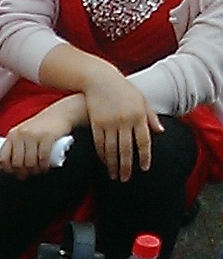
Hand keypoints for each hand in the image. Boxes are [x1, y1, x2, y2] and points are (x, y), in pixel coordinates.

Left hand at [0, 96, 82, 175]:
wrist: (60, 114)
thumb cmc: (42, 125)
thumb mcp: (24, 132)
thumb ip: (18, 145)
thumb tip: (12, 165)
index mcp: (13, 135)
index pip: (3, 157)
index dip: (8, 169)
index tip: (14, 173)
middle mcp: (21, 135)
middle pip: (17, 163)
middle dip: (23, 173)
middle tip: (29, 174)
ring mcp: (34, 135)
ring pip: (30, 162)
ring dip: (34, 171)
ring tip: (39, 171)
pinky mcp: (47, 137)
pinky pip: (43, 158)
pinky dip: (44, 167)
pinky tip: (45, 168)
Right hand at [82, 64, 162, 180]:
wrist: (100, 79)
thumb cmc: (124, 89)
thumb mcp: (141, 100)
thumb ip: (151, 116)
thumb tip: (161, 132)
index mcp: (139, 115)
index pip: (144, 141)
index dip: (144, 157)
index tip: (144, 168)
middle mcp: (125, 120)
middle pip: (126, 149)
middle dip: (126, 167)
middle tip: (125, 179)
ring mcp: (109, 122)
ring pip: (112, 149)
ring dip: (112, 165)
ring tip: (114, 175)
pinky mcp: (96, 123)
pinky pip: (99, 143)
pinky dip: (102, 155)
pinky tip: (104, 162)